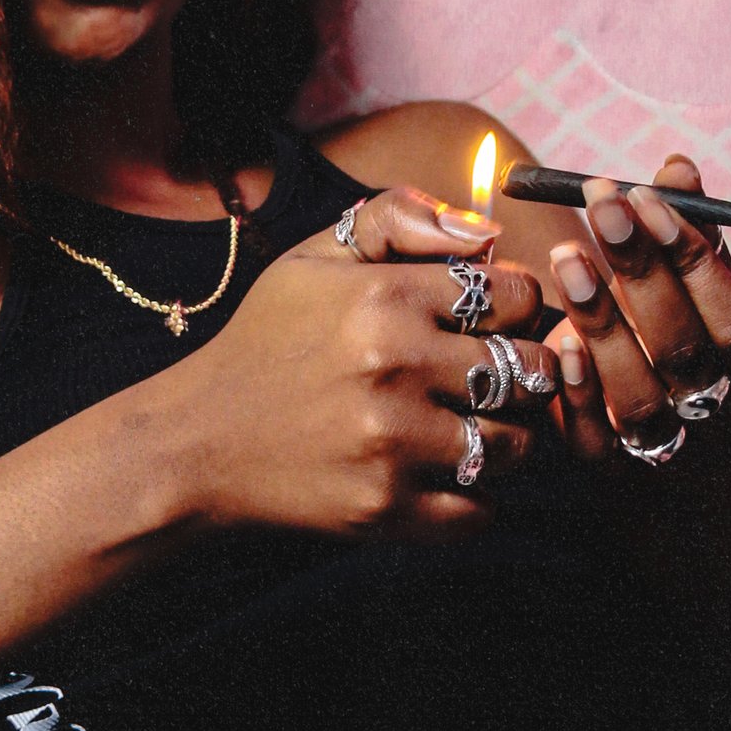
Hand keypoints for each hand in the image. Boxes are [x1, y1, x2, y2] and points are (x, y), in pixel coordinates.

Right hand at [170, 187, 554, 533]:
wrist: (199, 440)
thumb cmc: (268, 340)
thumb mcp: (316, 257)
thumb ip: (398, 219)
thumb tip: (489, 234)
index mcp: (387, 295)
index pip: (520, 296)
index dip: (518, 308)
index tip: (492, 323)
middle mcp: (397, 364)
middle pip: (531, 371)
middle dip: (524, 374)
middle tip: (493, 381)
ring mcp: (394, 442)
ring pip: (518, 444)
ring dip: (507, 438)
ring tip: (469, 427)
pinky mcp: (385, 507)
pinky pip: (482, 511)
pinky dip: (477, 500)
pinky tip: (446, 476)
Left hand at [540, 156, 730, 470]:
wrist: (681, 462)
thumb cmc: (694, 347)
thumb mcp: (705, 295)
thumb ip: (694, 234)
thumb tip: (677, 166)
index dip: (693, 258)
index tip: (647, 197)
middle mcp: (721, 413)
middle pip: (684, 350)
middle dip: (642, 272)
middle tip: (602, 203)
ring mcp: (668, 449)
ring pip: (638, 395)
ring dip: (602, 323)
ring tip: (567, 255)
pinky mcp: (613, 471)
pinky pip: (594, 436)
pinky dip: (579, 389)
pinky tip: (557, 340)